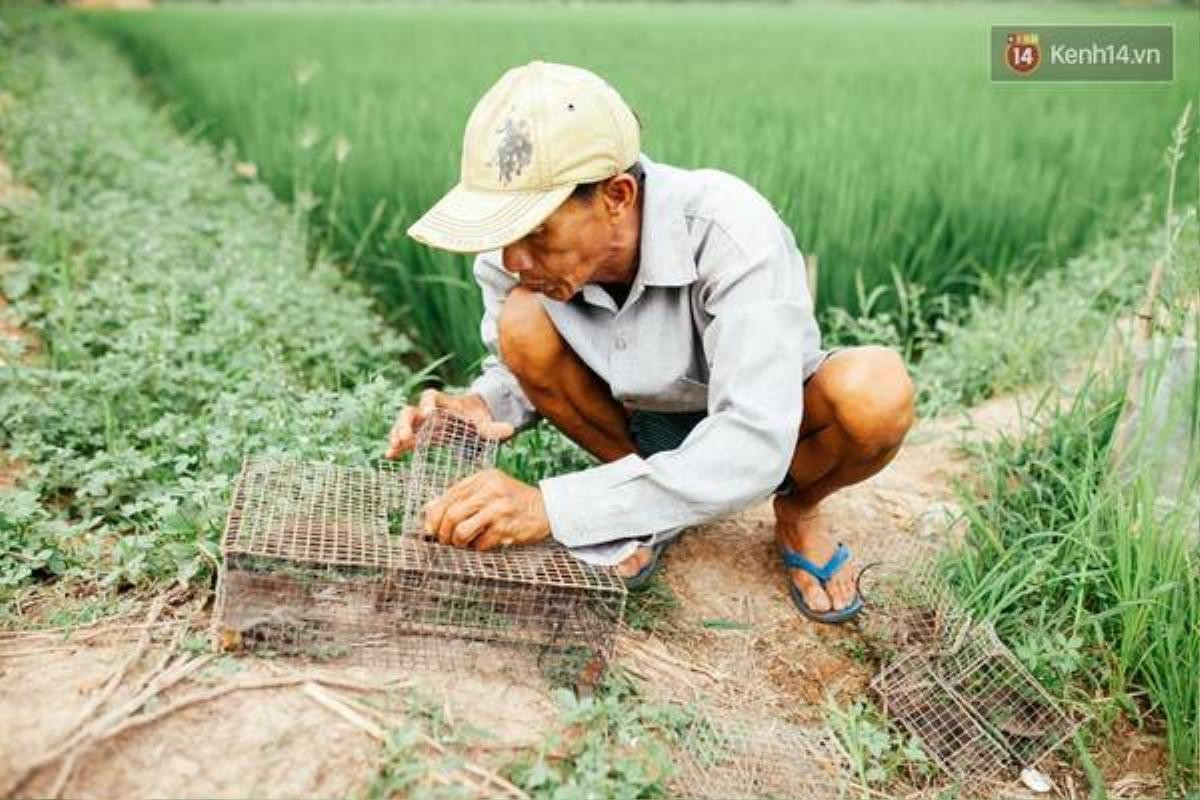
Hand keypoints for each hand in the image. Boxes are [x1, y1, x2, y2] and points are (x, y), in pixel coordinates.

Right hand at [385, 389, 513, 458]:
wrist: (472, 419)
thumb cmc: (478, 418)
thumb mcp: (486, 423)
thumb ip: (495, 427)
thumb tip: (510, 430)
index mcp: (445, 403)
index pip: (432, 396)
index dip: (428, 404)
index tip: (428, 414)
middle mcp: (430, 411)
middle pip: (411, 410)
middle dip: (405, 422)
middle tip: (404, 436)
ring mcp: (423, 423)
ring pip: (404, 424)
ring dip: (397, 433)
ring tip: (393, 448)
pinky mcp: (420, 435)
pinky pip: (405, 439)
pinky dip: (396, 446)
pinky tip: (389, 456)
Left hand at [423, 468, 550, 550]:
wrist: (547, 508)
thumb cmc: (513, 500)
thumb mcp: (488, 489)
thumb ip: (460, 496)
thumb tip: (429, 511)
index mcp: (483, 478)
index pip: (448, 496)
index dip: (434, 516)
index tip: (430, 529)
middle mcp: (490, 490)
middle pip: (451, 514)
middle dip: (443, 532)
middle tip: (444, 540)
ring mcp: (499, 509)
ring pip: (461, 531)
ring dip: (457, 543)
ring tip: (461, 544)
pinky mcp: (506, 528)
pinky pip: (480, 544)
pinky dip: (477, 548)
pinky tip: (482, 543)